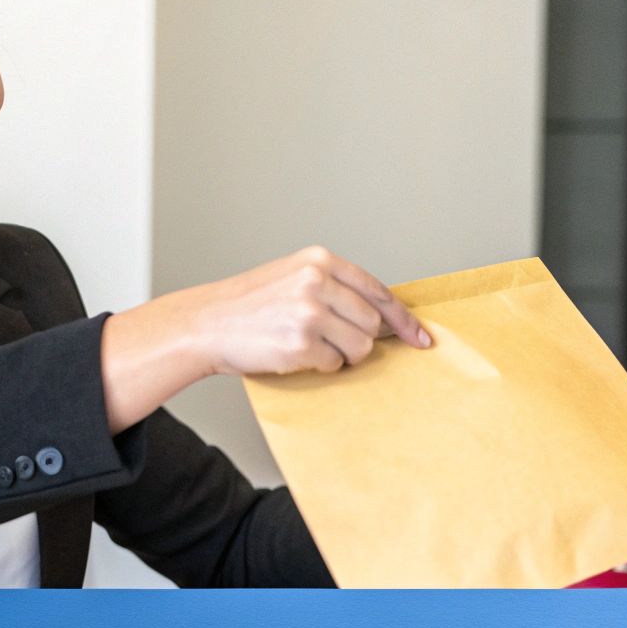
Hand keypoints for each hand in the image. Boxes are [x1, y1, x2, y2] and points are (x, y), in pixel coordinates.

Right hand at [183, 245, 429, 375]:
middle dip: (359, 339)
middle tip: (330, 341)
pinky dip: (320, 366)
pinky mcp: (301, 343)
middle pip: (372, 322)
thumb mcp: (292, 277)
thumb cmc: (250, 305)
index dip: (403, 318)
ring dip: (342, 356)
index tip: (420, 337)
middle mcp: (317, 282)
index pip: (378, 291)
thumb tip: (381, 315)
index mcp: (319, 261)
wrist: (207, 323)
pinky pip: (335, 365)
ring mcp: (310, 312)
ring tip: (311, 346)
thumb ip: (334, 287)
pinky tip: (294, 354)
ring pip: (360, 347)